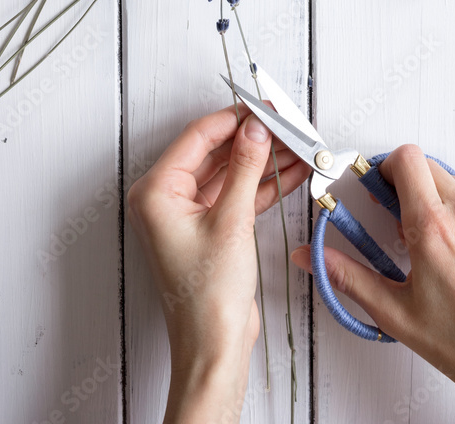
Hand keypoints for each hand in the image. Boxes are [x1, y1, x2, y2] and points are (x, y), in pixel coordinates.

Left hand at [128, 102, 309, 423]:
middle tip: (286, 125)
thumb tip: (256, 129)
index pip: (198, 137)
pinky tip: (291, 171)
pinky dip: (262, 183)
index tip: (264, 108)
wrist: (215, 346)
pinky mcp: (210, 228)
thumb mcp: (231, 221)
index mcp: (156, 192)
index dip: (235, 118)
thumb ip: (245, 167)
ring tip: (298, 145)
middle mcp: (166, 199)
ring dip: (263, 160)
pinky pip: (236, 193)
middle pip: (215, 152)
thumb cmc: (207, 297)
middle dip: (254, 139)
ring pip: (229, 172)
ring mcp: (188, 214)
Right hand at [291, 145, 454, 423]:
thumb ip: (347, 277)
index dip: (388, 169)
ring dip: (443, 193)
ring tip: (441, 231)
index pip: (406, 161)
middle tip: (405, 218)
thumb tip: (312, 258)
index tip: (383, 188)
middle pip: (428, 166)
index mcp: (432, 230)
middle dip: (410, 185)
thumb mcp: (395, 312)